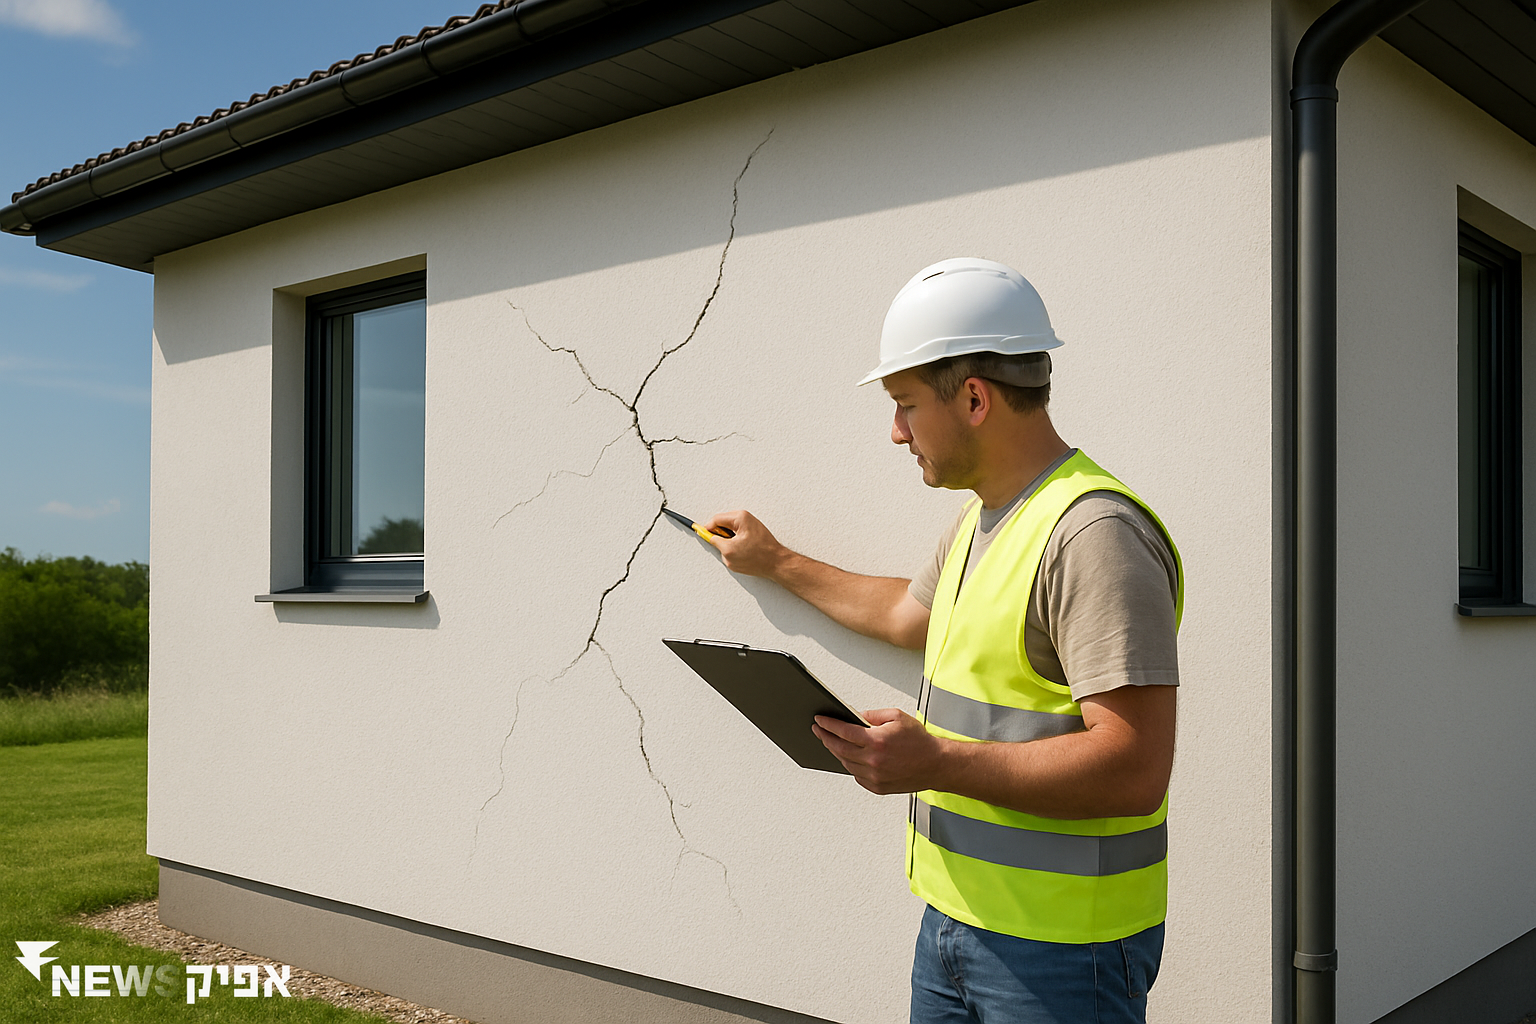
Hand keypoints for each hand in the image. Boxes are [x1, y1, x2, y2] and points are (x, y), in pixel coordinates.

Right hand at [704, 509, 787, 577]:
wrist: (777, 564)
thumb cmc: (759, 557)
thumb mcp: (729, 551)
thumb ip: (716, 541)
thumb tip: (710, 537)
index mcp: (740, 518)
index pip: (716, 520)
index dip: (707, 529)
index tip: (701, 534)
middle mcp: (746, 518)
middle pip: (723, 525)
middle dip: (720, 538)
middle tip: (724, 549)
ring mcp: (751, 526)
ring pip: (730, 534)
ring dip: (729, 544)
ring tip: (737, 554)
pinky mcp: (754, 535)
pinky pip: (738, 539)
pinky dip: (736, 547)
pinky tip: (743, 555)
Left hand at [812, 708, 947, 794]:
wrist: (936, 765)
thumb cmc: (920, 741)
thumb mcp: (897, 717)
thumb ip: (873, 715)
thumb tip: (854, 716)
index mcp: (877, 741)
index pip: (843, 731)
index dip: (828, 725)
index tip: (819, 721)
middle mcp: (873, 760)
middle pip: (839, 748)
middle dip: (825, 737)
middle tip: (818, 730)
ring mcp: (874, 776)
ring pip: (846, 763)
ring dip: (837, 752)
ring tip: (832, 742)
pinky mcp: (878, 787)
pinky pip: (856, 775)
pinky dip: (851, 765)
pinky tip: (850, 757)